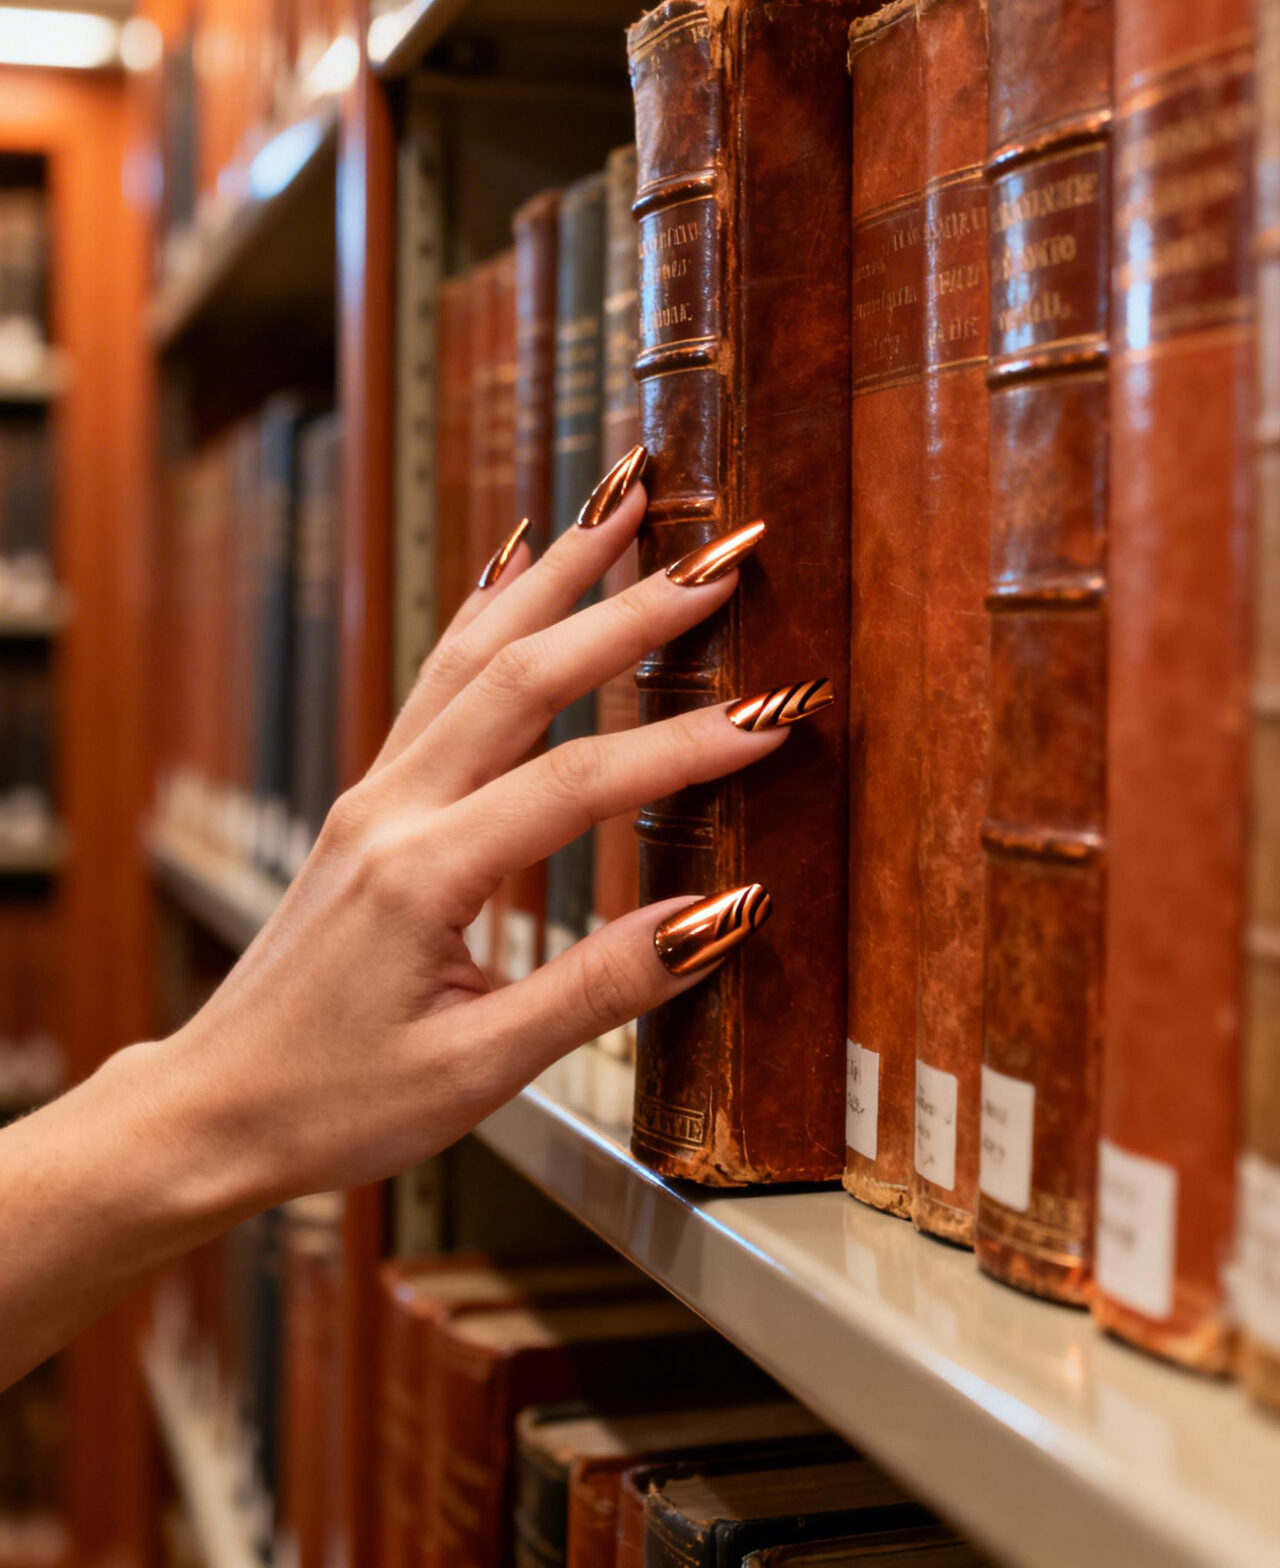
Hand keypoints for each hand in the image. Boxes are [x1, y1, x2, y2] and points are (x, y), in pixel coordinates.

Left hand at [146, 470, 794, 1210]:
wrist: (214, 1108)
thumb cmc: (334, 1104)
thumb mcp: (477, 1071)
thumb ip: (599, 988)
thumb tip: (716, 920)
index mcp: (423, 873)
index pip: (578, 783)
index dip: (683, 747)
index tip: (771, 717)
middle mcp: (393, 807)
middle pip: (525, 674)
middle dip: (630, 608)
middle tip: (720, 557)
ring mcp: (375, 792)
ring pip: (474, 651)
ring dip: (556, 573)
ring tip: (624, 503)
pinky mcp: (372, 799)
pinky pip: (436, 676)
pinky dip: (488, 608)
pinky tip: (515, 565)